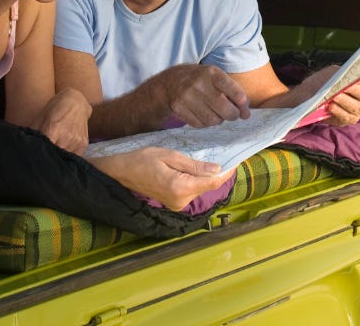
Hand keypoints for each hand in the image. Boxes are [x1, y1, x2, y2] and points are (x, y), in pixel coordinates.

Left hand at [32, 87, 91, 153]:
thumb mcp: (40, 118)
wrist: (77, 101)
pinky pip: (73, 156)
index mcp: (53, 129)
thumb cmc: (55, 108)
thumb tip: (26, 148)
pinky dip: (67, 155)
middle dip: (49, 156)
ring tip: (54, 151)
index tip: (36, 155)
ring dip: (58, 158)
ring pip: (64, 158)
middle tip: (44, 155)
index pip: (44, 150)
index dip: (39, 154)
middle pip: (54, 156)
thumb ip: (33, 134)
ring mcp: (76, 141)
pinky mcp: (84, 144)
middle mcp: (66, 137)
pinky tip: (63, 149)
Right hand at [89, 147, 232, 210]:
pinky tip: (193, 169)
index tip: (237, 161)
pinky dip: (196, 181)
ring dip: (205, 176)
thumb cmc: (142, 159)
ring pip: (200, 188)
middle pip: (208, 186)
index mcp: (180, 187)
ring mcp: (177, 204)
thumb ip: (194, 165)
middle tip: (222, 155)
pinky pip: (192, 191)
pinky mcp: (175, 203)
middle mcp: (181, 200)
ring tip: (205, 160)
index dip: (227, 172)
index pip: (212, 182)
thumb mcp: (170, 155)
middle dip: (216, 172)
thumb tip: (217, 170)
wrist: (121, 173)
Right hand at [152, 64, 250, 127]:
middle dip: (232, 115)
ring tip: (215, 113)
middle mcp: (199, 83)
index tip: (244, 109)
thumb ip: (233, 91)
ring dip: (218, 120)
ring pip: (213, 120)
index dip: (243, 105)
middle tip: (231, 114)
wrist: (169, 83)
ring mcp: (187, 96)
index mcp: (212, 73)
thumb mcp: (215, 77)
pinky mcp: (178, 108)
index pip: (236, 92)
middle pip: (226, 110)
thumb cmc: (200, 80)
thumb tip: (246, 112)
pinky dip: (205, 123)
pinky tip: (202, 114)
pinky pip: (200, 124)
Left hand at [323, 74, 359, 125]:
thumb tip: (347, 77)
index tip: (358, 77)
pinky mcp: (350, 119)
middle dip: (355, 90)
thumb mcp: (332, 73)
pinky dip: (338, 111)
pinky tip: (331, 106)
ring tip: (334, 97)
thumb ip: (341, 73)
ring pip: (356, 106)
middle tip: (344, 87)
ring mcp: (359, 109)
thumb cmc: (325, 81)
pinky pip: (347, 117)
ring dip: (345, 101)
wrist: (313, 94)